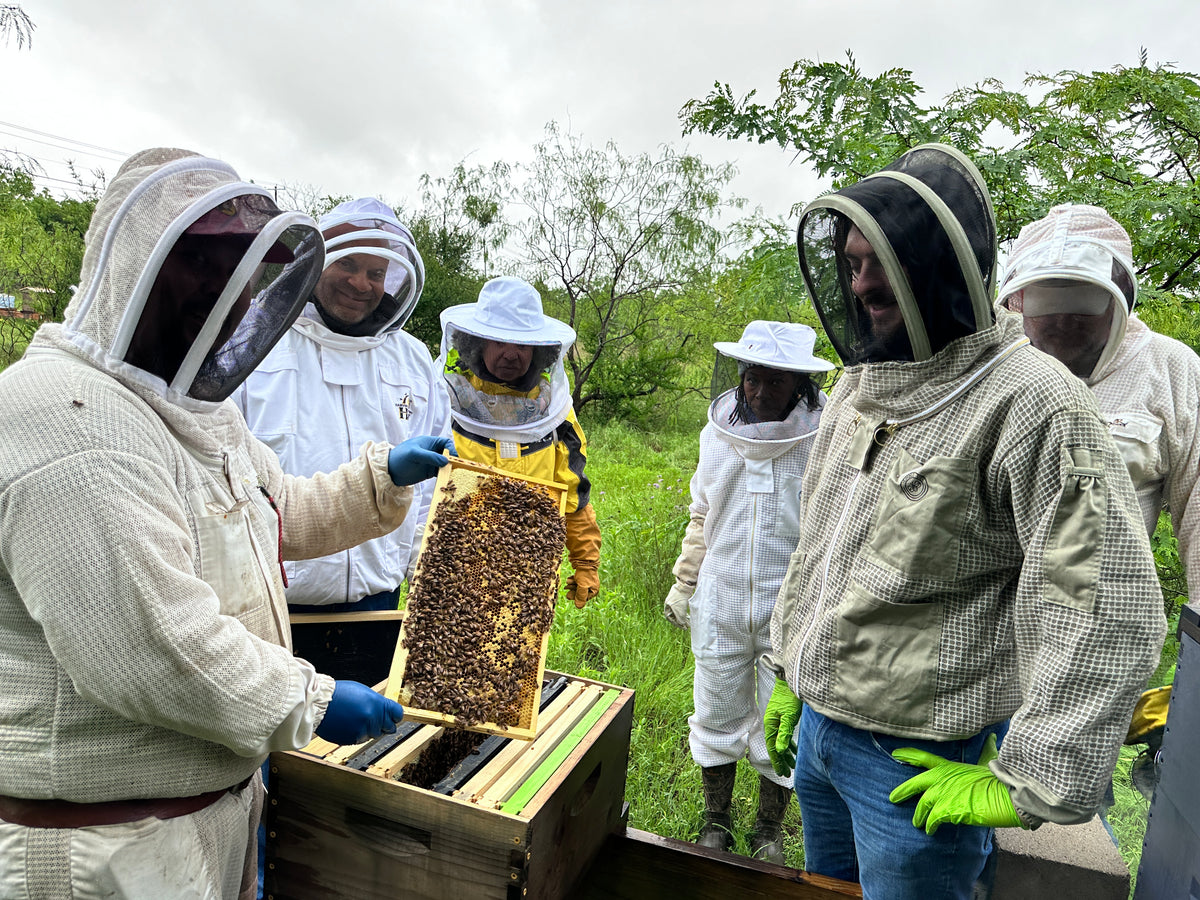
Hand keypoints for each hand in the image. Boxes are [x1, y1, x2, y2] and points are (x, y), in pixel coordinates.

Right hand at [316, 681, 404, 745]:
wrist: (319, 703)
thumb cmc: (339, 694)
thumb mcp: (363, 691)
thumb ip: (377, 703)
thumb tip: (387, 711)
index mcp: (376, 703)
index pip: (397, 713)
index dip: (396, 716)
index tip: (394, 717)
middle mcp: (372, 717)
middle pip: (389, 727)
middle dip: (384, 724)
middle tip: (374, 719)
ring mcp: (362, 729)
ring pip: (374, 735)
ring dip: (369, 730)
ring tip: (356, 719)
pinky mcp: (352, 739)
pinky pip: (361, 739)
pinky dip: (358, 734)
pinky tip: (349, 725)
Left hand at [387, 436, 455, 485]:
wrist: (389, 472)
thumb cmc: (399, 458)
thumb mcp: (414, 454)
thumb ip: (430, 456)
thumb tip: (446, 460)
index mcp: (429, 442)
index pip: (446, 443)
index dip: (451, 449)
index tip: (453, 458)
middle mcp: (432, 451)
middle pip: (448, 454)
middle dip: (453, 460)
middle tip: (455, 468)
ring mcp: (431, 462)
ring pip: (446, 464)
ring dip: (450, 469)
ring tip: (452, 475)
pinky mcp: (429, 472)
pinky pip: (441, 473)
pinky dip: (445, 476)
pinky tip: (446, 480)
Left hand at [566, 566, 598, 607]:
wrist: (584, 559)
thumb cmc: (585, 573)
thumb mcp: (582, 586)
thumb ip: (580, 596)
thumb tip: (579, 607)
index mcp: (594, 590)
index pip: (584, 598)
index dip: (576, 598)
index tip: (568, 596)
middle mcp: (592, 586)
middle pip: (580, 592)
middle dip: (573, 590)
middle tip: (566, 589)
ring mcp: (587, 580)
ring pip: (577, 586)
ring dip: (571, 585)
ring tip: (568, 581)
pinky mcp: (582, 576)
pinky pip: (576, 581)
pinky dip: (572, 580)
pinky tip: (569, 578)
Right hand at [663, 584, 691, 627]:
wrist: (685, 586)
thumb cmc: (681, 598)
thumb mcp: (680, 611)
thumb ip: (680, 619)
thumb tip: (683, 625)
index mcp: (667, 606)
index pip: (669, 618)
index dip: (676, 624)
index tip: (682, 627)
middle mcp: (670, 603)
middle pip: (674, 615)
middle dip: (681, 621)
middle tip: (687, 626)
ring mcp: (675, 600)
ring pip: (679, 611)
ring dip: (684, 618)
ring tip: (690, 622)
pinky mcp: (680, 598)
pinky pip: (682, 608)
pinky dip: (685, 612)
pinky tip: (689, 615)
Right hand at [763, 678, 801, 776]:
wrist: (790, 680)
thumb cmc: (790, 697)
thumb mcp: (789, 717)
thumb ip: (784, 733)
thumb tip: (779, 751)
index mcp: (770, 725)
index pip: (773, 748)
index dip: (778, 762)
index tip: (783, 774)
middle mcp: (772, 724)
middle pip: (776, 747)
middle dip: (782, 761)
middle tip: (788, 773)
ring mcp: (777, 721)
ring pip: (780, 741)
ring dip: (786, 753)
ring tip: (793, 764)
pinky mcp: (783, 717)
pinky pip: (784, 735)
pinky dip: (789, 744)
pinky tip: (796, 750)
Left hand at [888, 733, 1023, 833]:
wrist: (1007, 794)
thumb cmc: (999, 778)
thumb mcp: (988, 761)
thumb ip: (985, 751)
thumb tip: (990, 737)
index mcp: (950, 766)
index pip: (924, 758)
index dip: (909, 755)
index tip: (896, 754)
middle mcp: (942, 779)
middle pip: (916, 783)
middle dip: (903, 791)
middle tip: (893, 798)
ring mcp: (944, 794)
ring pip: (923, 805)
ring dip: (919, 815)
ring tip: (917, 823)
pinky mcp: (948, 810)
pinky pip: (933, 819)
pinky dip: (930, 825)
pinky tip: (930, 830)